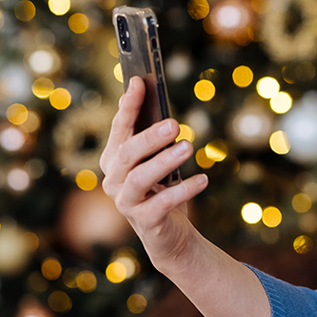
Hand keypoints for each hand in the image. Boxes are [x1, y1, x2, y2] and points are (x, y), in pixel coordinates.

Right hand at [100, 76, 208, 271]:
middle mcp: (113, 180)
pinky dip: (184, 190)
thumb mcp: (156, 160)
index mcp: (113, 160)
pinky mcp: (145, 222)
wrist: (168, 235)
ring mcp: (126, 202)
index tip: (140, 82)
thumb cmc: (161, 188)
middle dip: (150, 136)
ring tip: (188, 147)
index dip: (129, 106)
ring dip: (165, 161)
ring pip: (141, 177)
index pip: (119, 128)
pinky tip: (203, 179)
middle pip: (127, 153)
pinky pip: (163, 203)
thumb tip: (149, 97)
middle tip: (174, 123)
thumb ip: (151, 134)